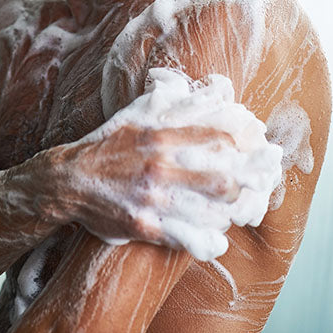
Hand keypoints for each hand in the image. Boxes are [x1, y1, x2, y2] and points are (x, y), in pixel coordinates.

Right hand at [50, 68, 282, 260]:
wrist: (69, 180)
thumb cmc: (109, 144)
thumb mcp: (138, 113)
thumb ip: (174, 101)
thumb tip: (212, 89)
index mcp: (160, 136)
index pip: (217, 137)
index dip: (245, 143)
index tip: (259, 145)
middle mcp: (160, 167)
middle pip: (223, 179)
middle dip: (250, 181)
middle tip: (262, 180)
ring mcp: (153, 199)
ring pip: (209, 212)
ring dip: (232, 212)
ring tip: (243, 210)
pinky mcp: (145, 226)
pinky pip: (185, 239)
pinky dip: (207, 242)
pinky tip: (218, 241)